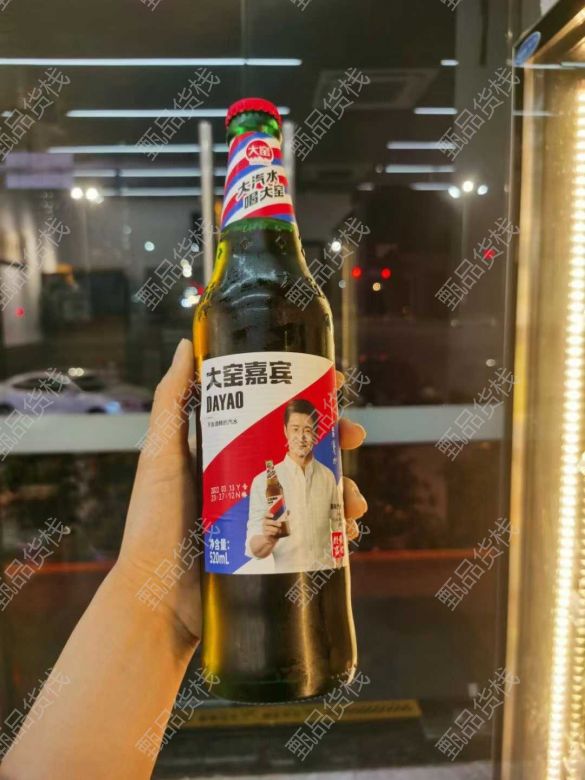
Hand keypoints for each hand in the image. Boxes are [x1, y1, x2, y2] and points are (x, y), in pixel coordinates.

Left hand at [115, 341, 368, 651]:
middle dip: (335, 447)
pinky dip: (336, 533)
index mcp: (227, 456)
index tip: (332, 392)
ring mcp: (263, 519)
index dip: (306, 407)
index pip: (274, 422)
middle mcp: (248, 483)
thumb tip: (186, 346)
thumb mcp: (161, 455)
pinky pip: (314, 537)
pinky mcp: (272, 553)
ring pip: (315, 496)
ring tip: (354, 503)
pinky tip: (348, 535)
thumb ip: (172, 402)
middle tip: (354, 442)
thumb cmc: (153, 522)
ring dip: (343, 493)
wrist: (155, 599)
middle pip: (303, 456)